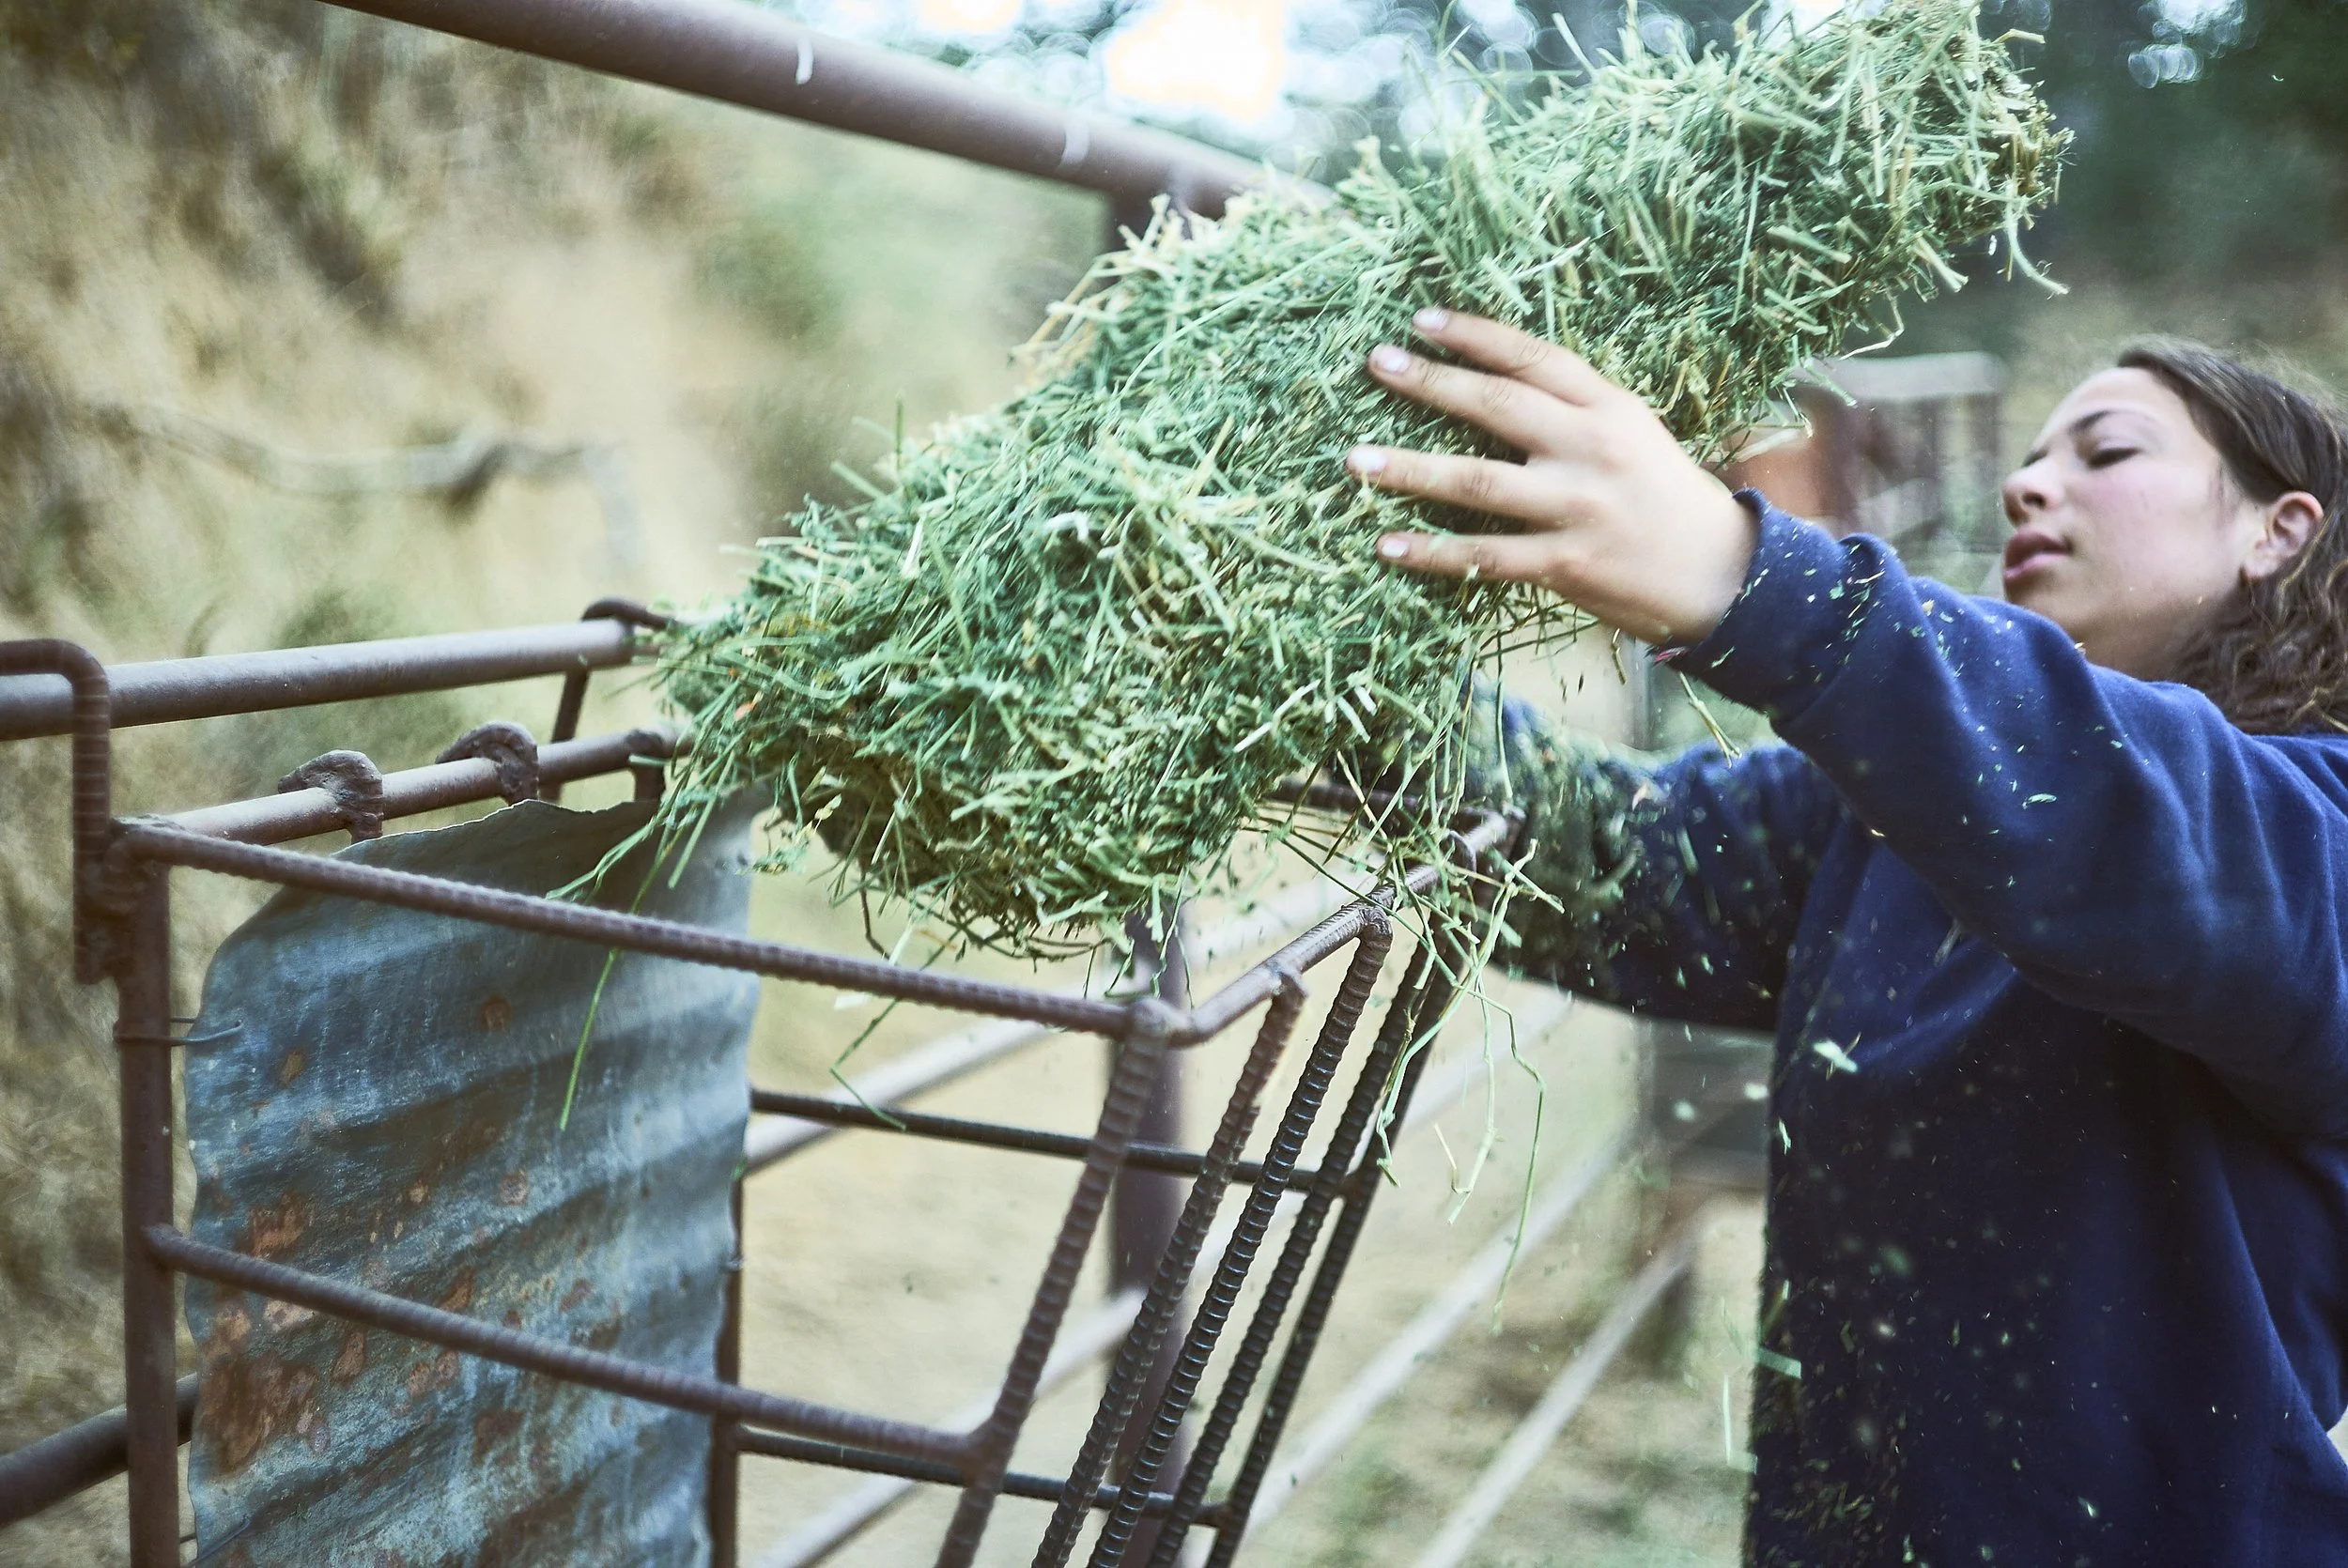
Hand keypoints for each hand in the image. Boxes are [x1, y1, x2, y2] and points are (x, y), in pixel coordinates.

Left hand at [1349, 309, 1757, 646]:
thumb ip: (1573, 409)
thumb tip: (1494, 381)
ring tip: (1357, 461)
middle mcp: (1592, 449)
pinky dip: (1433, 552)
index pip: (1533, 358)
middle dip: (1431, 383)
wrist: (1724, 574)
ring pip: (1480, 482)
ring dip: (1412, 470)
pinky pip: (1487, 555)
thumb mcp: (1632, 433)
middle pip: (1498, 406)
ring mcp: (1578, 507)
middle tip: (1377, 364)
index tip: (1422, 322)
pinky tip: (1387, 544)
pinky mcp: (1568, 564)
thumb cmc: (1665, 498)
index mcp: (1608, 408)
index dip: (1475, 336)